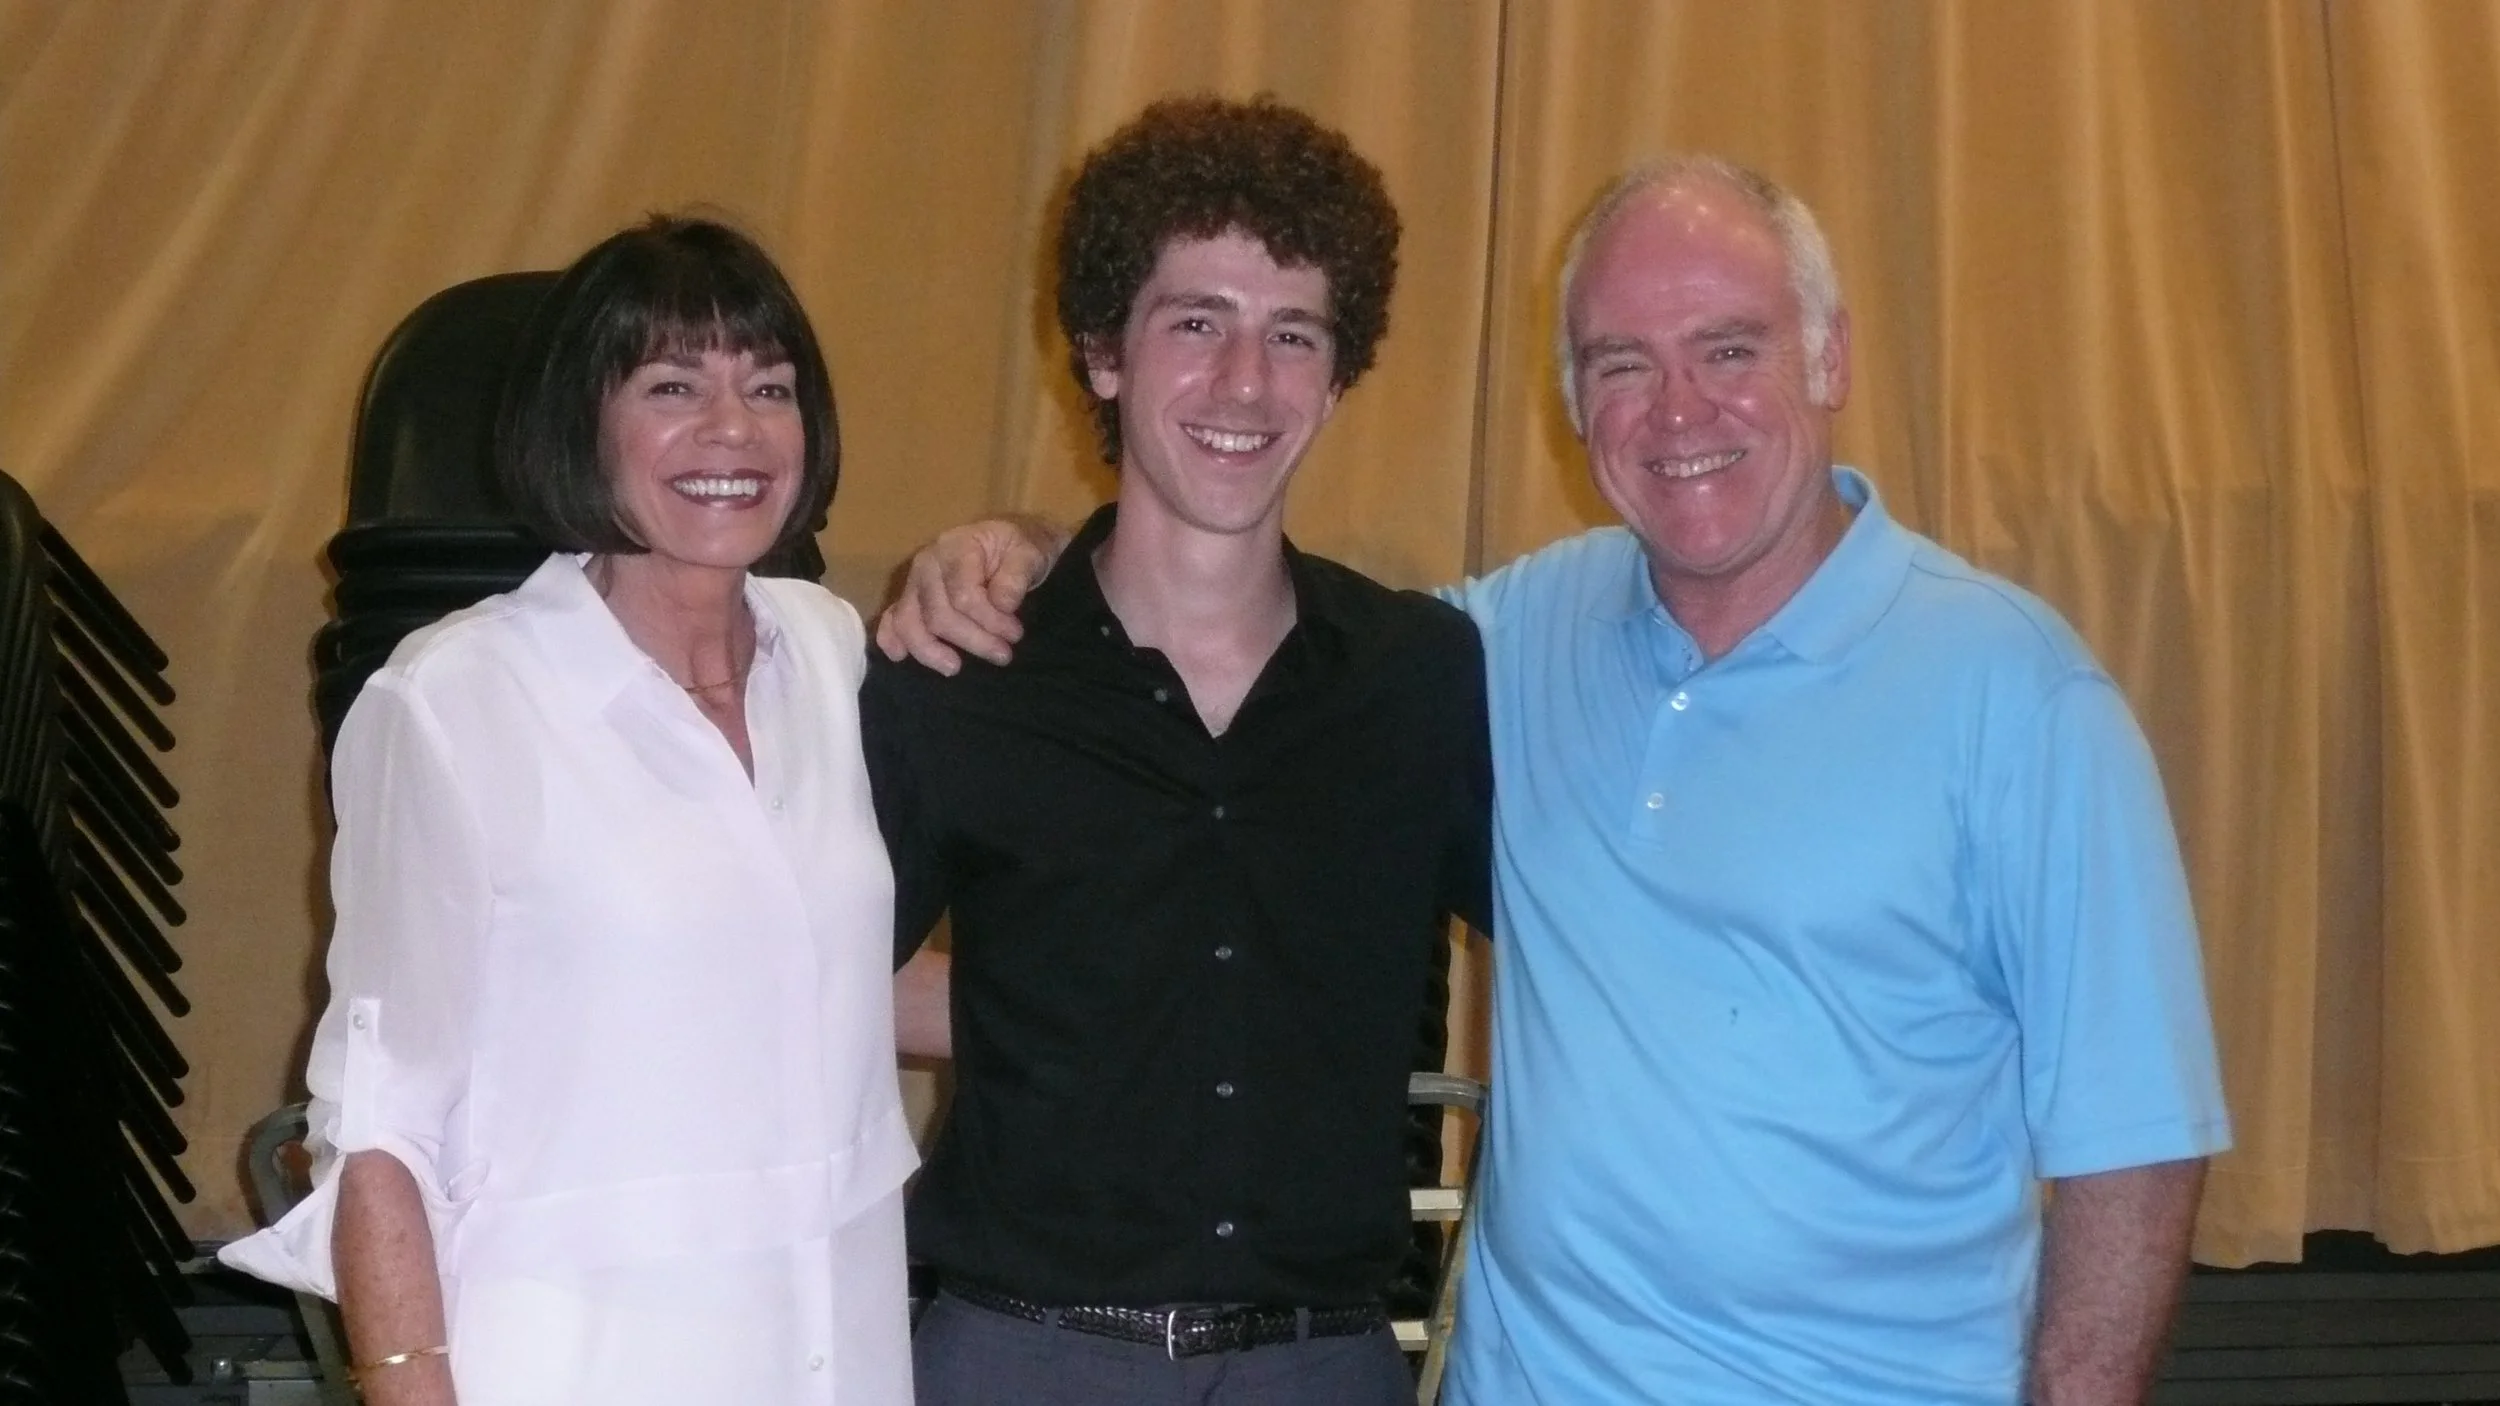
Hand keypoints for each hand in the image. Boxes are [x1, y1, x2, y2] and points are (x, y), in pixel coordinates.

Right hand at [874, 515, 1067, 672]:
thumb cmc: (1018, 549)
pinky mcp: (910, 597)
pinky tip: (899, 656)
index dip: (989, 621)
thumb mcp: (1029, 554)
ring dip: (931, 650)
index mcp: (956, 547)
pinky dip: (892, 638)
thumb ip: (1017, 576)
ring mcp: (914, 581)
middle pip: (937, 614)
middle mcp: (927, 564)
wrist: (1008, 544)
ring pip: (909, 622)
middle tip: (1003, 654)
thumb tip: (1002, 604)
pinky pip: (892, 619)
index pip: (963, 595)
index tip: (1015, 634)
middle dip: (972, 640)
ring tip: (955, 668)